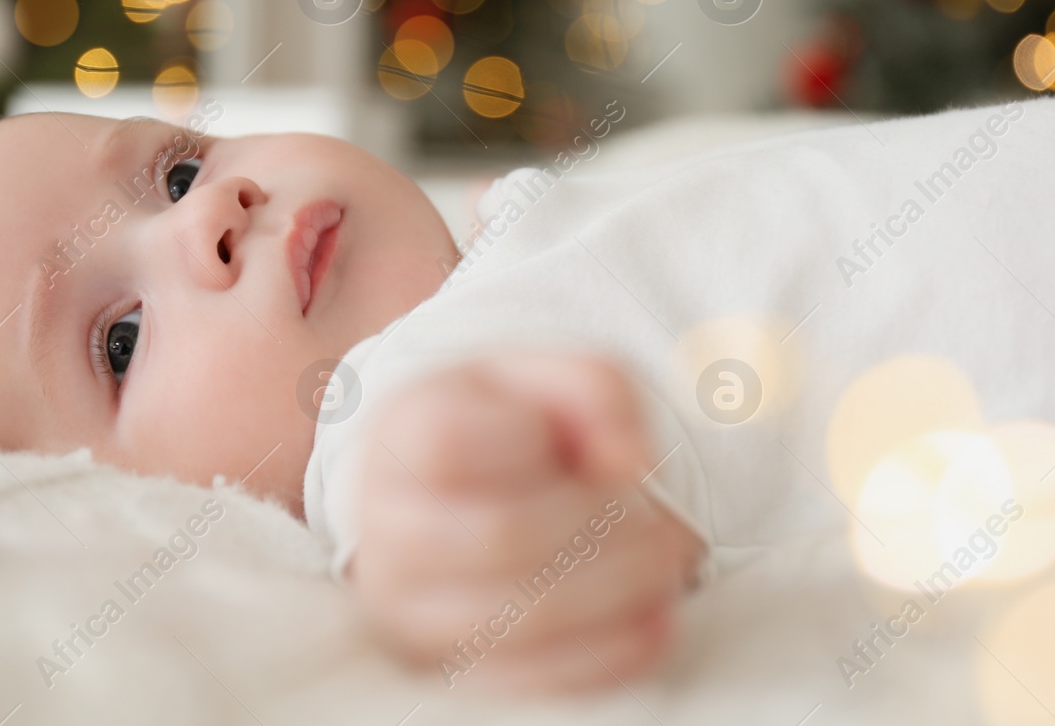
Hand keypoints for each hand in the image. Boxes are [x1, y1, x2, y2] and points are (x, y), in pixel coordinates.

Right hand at [350, 351, 703, 691]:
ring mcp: (409, 606)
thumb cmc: (514, 421)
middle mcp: (387, 525)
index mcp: (402, 433)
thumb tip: (630, 461)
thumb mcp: (554, 374)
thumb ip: (598, 391)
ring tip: (668, 563)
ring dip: (619, 594)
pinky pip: (531, 681)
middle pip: (501, 538)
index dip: (537, 448)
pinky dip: (609, 654)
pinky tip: (655, 619)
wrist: (470, 485)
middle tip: (666, 522)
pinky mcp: (450, 667)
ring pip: (519, 620)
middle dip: (605, 530)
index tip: (590, 447)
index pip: (453, 446)